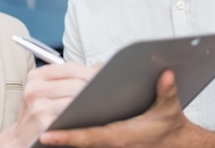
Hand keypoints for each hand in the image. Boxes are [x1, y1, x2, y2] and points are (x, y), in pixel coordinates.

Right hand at [8, 62, 99, 147]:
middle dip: (93, 87)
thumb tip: (99, 67)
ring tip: (101, 102)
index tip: (103, 77)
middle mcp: (34, 88)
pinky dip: (82, 114)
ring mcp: (37, 105)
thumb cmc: (38, 114)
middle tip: (106, 91)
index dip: (90, 72)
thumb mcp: (48, 91)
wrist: (20, 139)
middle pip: (75, 83)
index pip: (70, 68)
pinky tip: (89, 115)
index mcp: (36, 76)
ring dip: (91, 101)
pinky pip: (70, 114)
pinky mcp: (43, 122)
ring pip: (75, 98)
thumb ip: (71, 77)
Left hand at [39, 69, 197, 147]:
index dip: (67, 136)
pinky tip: (63, 121)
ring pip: (80, 142)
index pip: (89, 136)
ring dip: (64, 132)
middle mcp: (111, 142)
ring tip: (44, 124)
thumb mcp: (169, 109)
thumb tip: (166, 74)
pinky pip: (87, 141)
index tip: (46, 135)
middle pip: (79, 138)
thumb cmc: (169, 127)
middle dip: (59, 131)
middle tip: (38, 125)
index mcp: (121, 135)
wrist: (176, 145)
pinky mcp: (109, 143)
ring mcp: (109, 145)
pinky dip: (74, 133)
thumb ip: (167, 91)